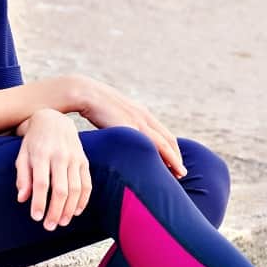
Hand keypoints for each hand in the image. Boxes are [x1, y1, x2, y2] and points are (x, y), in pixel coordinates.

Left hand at [15, 108, 92, 229]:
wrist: (53, 120)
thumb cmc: (34, 141)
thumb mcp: (22, 155)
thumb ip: (23, 176)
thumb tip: (22, 198)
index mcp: (41, 155)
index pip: (41, 183)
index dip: (39, 202)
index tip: (36, 218)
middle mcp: (60, 156)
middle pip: (60, 189)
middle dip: (55, 211)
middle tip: (49, 226)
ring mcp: (74, 158)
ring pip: (75, 189)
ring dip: (69, 209)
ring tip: (62, 222)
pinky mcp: (84, 161)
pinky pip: (87, 183)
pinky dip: (83, 199)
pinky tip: (76, 211)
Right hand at [71, 75, 186, 179]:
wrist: (85, 92)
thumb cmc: (95, 106)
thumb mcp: (115, 114)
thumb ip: (123, 124)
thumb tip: (123, 138)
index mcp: (142, 113)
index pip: (164, 134)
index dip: (173, 149)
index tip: (177, 163)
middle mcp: (144, 116)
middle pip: (168, 139)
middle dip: (177, 157)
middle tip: (182, 173)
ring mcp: (137, 120)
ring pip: (162, 143)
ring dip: (172, 159)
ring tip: (178, 173)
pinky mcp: (128, 126)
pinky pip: (146, 144)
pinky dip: (155, 156)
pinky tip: (156, 168)